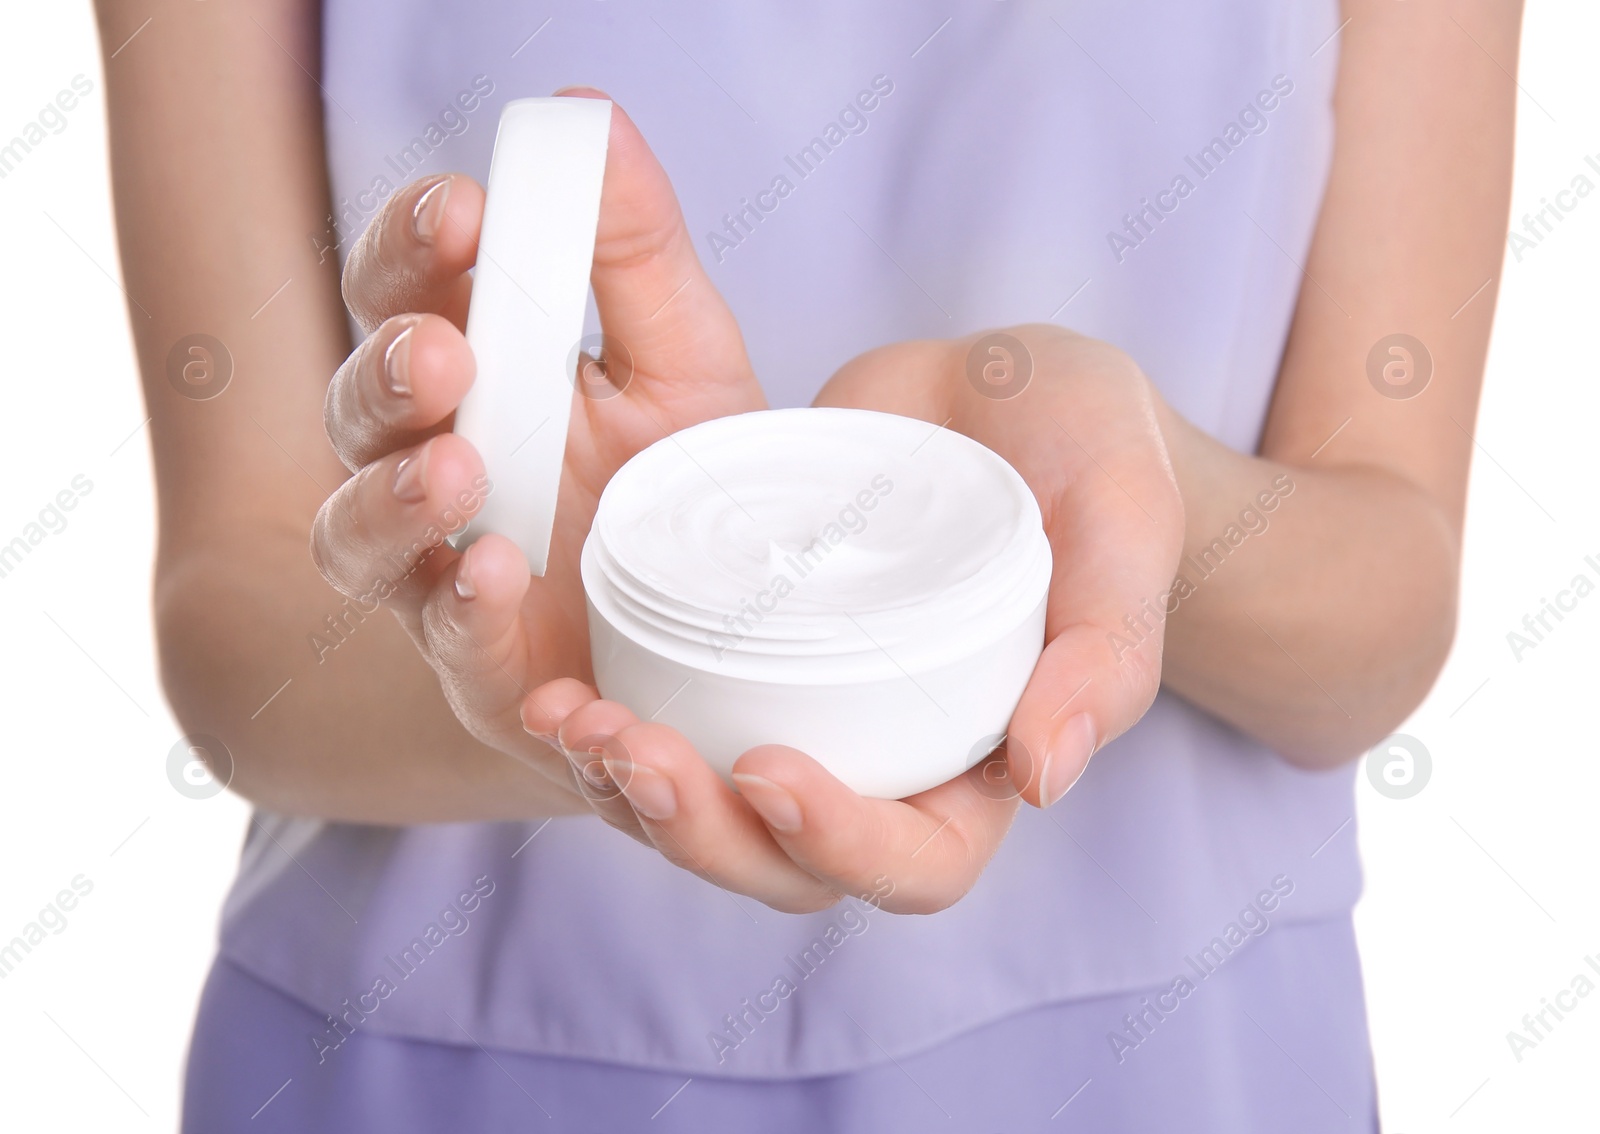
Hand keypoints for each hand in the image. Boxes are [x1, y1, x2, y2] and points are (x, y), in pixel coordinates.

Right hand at [311, 90, 763, 798]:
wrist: (751, 612)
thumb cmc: (695, 479)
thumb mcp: (688, 354)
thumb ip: (636, 251)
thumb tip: (589, 120)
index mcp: (476, 373)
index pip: (403, 290)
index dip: (411, 246)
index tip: (464, 211)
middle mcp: (437, 466)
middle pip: (354, 410)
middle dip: (387, 372)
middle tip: (444, 352)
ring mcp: (446, 570)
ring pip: (356, 537)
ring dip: (390, 499)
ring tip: (455, 470)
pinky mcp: (487, 667)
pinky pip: (446, 644)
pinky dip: (463, 612)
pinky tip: (498, 577)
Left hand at [524, 326, 1183, 911]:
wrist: (1010, 389)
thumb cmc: (1096, 458)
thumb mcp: (1123, 529)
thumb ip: (1106, 647)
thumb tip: (1045, 778)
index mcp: (979, 766)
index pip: (914, 862)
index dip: (840, 845)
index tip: (769, 771)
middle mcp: (880, 760)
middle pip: (777, 858)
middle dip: (696, 828)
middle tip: (627, 749)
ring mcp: (802, 708)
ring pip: (701, 799)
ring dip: (626, 781)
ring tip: (568, 716)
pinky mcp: (740, 647)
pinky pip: (666, 702)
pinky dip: (606, 702)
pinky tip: (553, 670)